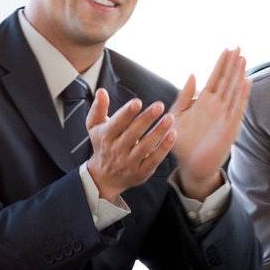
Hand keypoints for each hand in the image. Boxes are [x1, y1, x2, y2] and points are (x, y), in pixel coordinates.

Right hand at [84, 89, 174, 203]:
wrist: (104, 177)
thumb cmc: (103, 145)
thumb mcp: (95, 128)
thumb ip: (98, 109)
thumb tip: (101, 91)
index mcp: (106, 136)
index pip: (116, 124)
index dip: (126, 113)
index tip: (138, 102)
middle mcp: (117, 150)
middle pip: (132, 134)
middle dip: (146, 119)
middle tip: (160, 105)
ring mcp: (129, 162)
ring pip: (145, 147)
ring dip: (158, 132)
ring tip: (170, 118)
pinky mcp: (141, 172)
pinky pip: (153, 160)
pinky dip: (163, 148)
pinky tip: (173, 135)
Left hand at [170, 48, 250, 200]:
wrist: (191, 166)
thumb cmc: (183, 142)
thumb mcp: (177, 116)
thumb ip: (184, 97)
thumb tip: (193, 74)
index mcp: (204, 102)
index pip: (215, 78)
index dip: (221, 63)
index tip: (228, 48)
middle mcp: (217, 106)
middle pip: (227, 80)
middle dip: (232, 64)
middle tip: (239, 46)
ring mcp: (224, 115)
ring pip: (233, 90)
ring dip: (238, 75)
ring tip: (243, 59)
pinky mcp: (229, 127)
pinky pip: (236, 108)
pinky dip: (241, 95)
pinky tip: (246, 82)